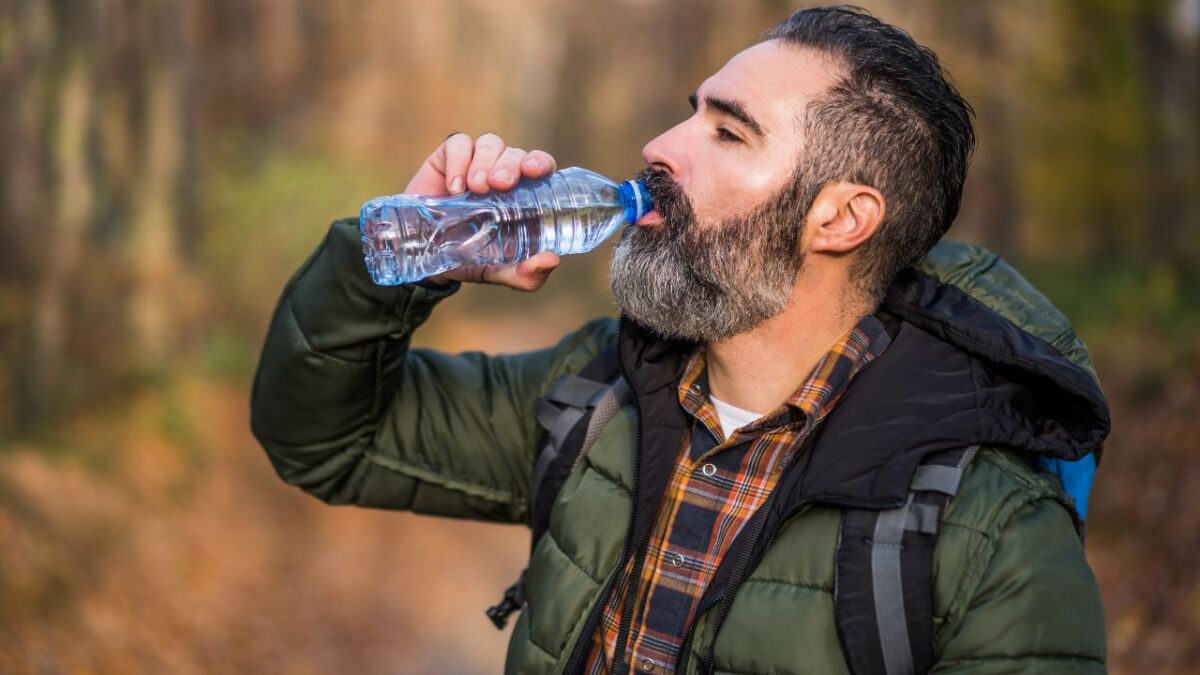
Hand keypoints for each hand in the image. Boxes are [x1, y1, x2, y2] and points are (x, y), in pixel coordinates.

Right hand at [405, 132, 561, 290]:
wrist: (424, 258)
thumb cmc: (469, 259)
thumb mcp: (499, 272)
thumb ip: (527, 275)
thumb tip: (553, 260)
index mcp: (522, 193)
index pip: (539, 166)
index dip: (540, 162)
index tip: (533, 171)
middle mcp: (502, 172)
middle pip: (514, 153)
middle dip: (509, 165)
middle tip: (500, 184)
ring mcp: (475, 162)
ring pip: (490, 144)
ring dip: (486, 161)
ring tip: (476, 188)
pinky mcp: (447, 158)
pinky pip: (458, 143)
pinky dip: (458, 160)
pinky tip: (454, 186)